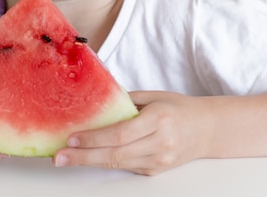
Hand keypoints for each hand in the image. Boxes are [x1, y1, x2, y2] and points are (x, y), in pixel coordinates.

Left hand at [53, 90, 212, 175]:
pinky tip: (88, 157)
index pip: (120, 133)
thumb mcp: (153, 96)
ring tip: (67, 159)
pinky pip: (126, 166)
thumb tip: (95, 98)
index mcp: (159, 119)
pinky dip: (105, 161)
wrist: (206, 130)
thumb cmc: (178, 108)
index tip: (72, 137)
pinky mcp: (155, 170)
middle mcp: (160, 143)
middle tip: (60, 157)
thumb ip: (125, 100)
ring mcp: (159, 160)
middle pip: (115, 154)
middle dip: (83, 156)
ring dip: (89, 161)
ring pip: (118, 163)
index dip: (94, 138)